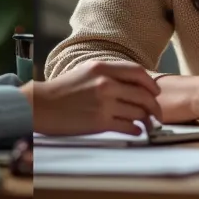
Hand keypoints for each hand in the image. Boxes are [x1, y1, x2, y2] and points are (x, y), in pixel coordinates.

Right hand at [26, 60, 162, 135]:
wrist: (41, 106)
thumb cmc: (63, 90)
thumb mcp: (86, 71)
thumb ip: (109, 73)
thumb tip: (133, 83)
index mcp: (103, 68)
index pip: (138, 72)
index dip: (151, 83)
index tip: (156, 91)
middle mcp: (106, 84)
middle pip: (143, 94)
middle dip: (154, 105)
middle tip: (157, 113)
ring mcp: (104, 103)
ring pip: (138, 112)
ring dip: (145, 119)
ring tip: (146, 123)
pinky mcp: (100, 122)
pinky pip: (128, 126)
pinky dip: (136, 130)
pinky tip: (135, 130)